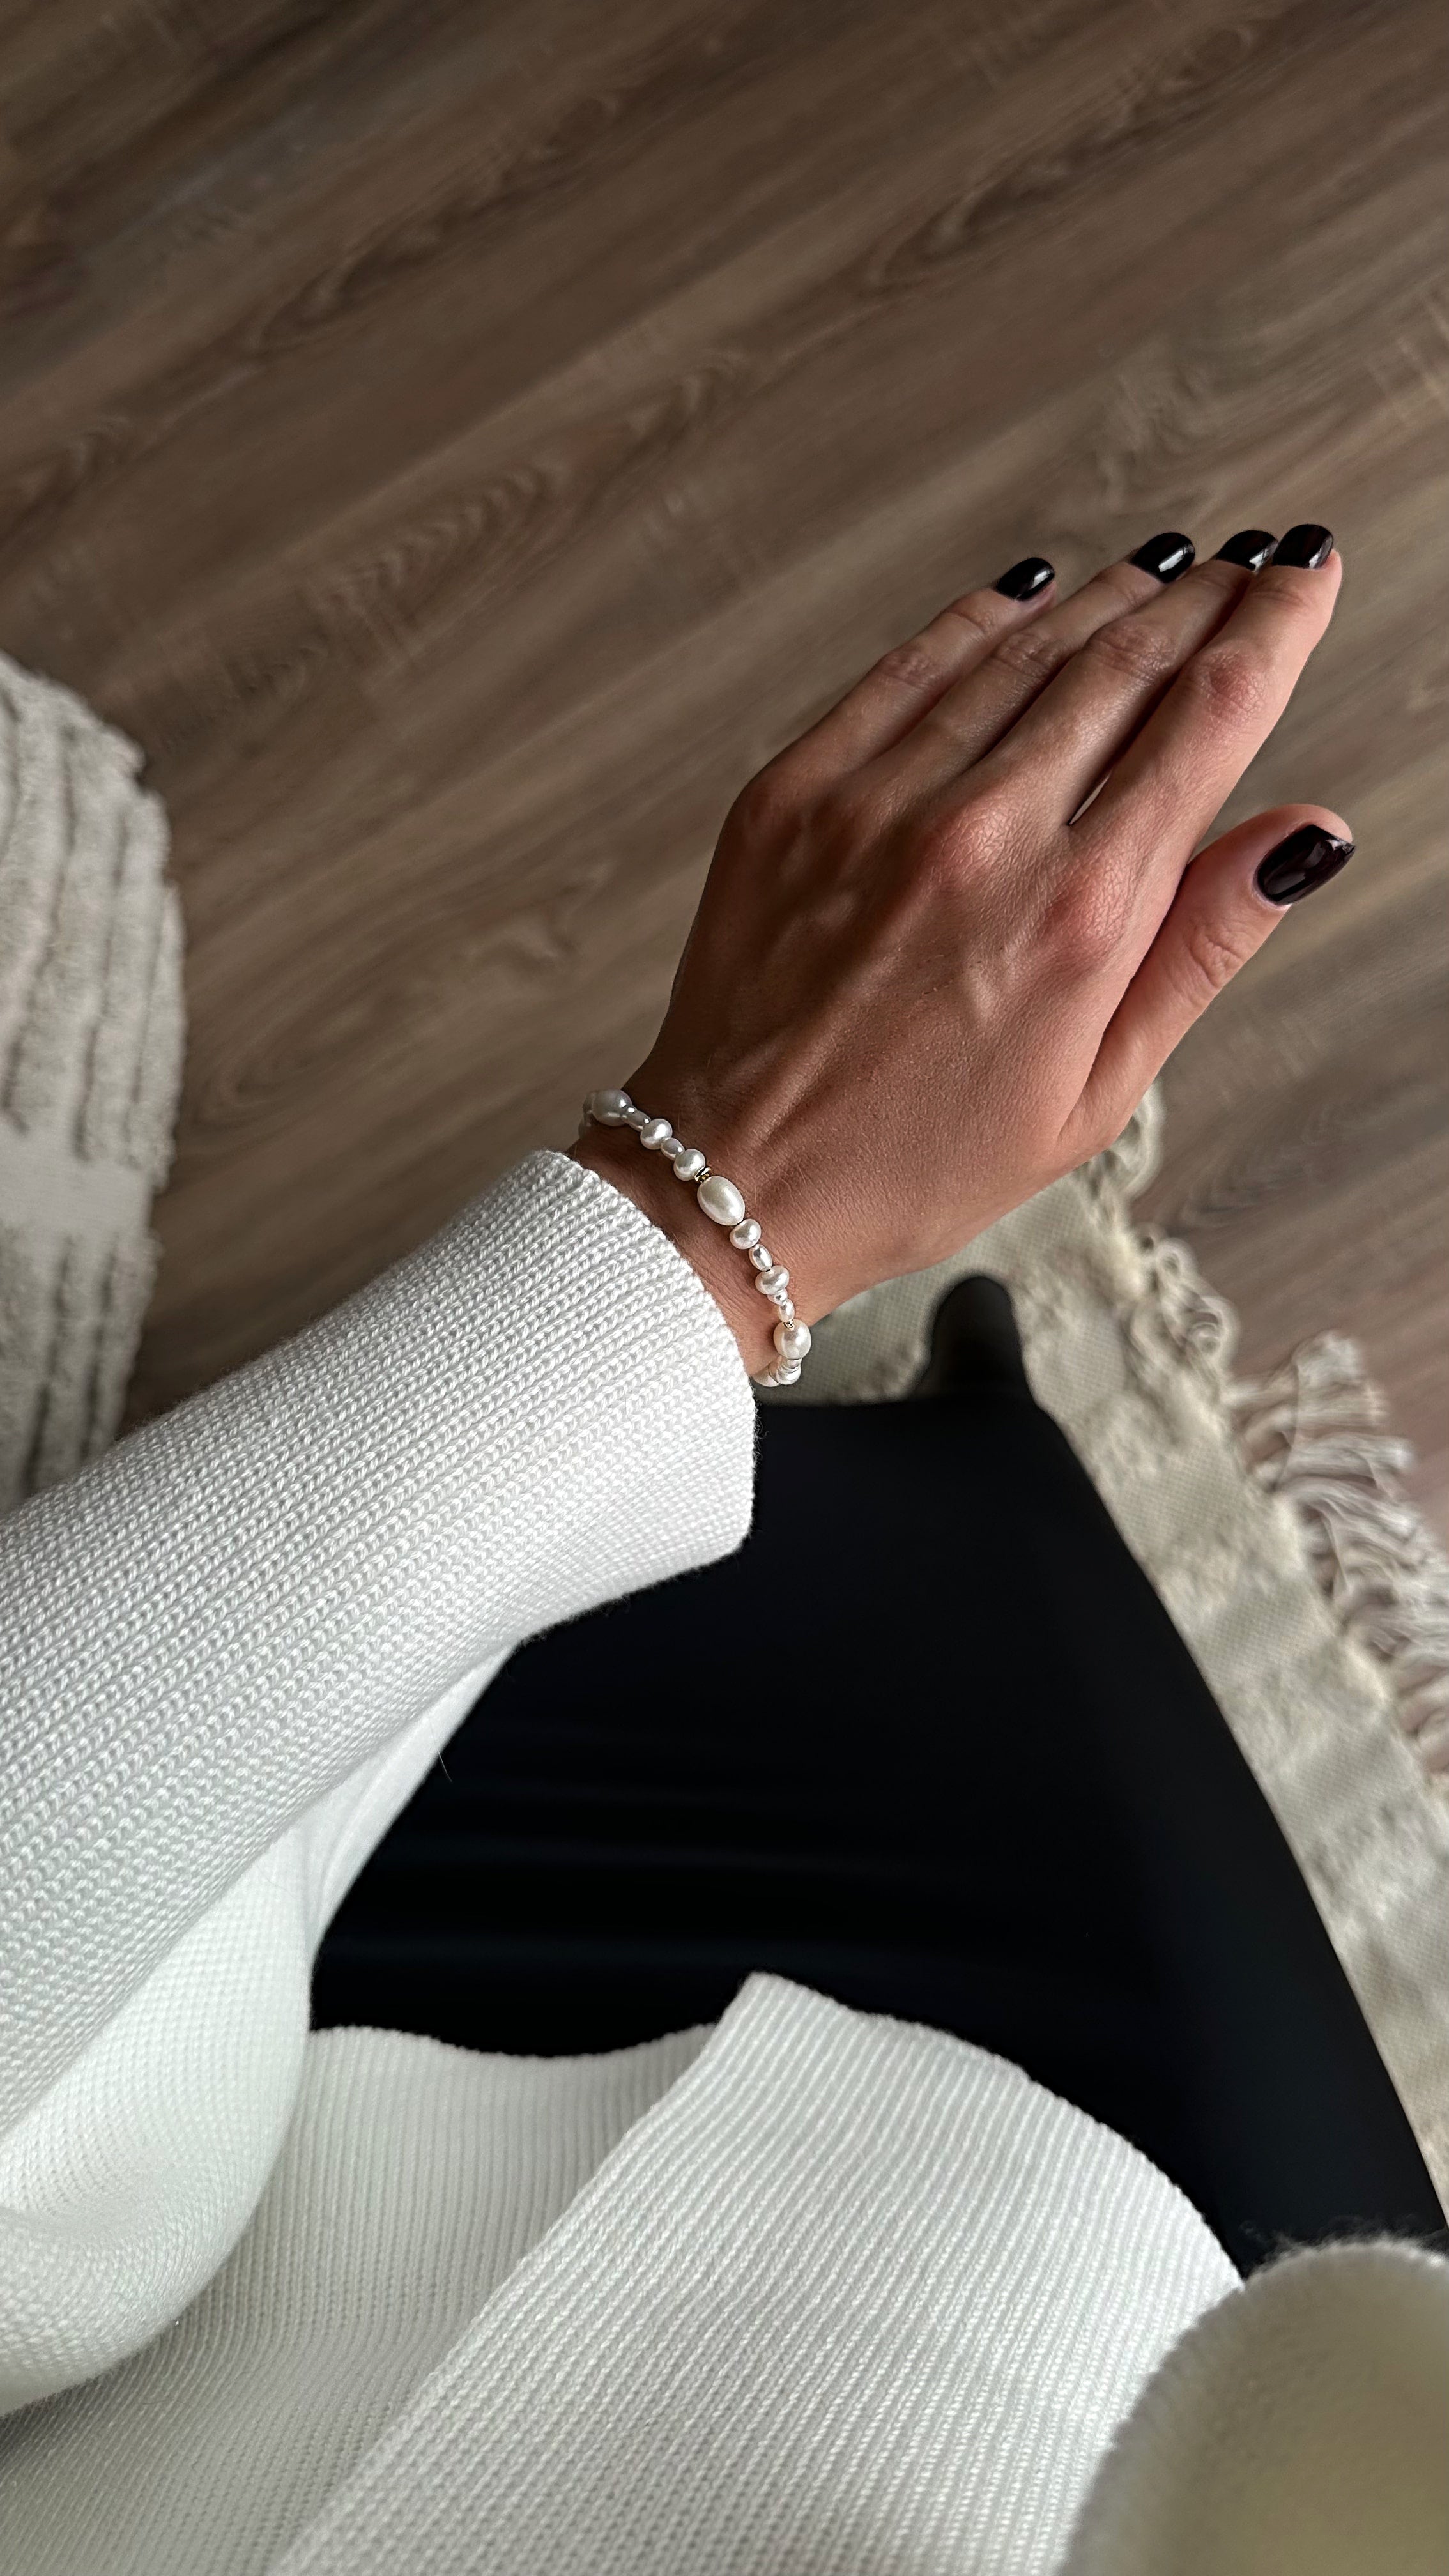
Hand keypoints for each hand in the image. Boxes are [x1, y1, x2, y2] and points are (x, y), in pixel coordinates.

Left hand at [571, 527, 1348, 1375]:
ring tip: (1159, 572)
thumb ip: (1202, 945)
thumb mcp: (1097, 1091)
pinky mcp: (794, 792)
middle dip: (1203, 598)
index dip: (1273, 626)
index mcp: (1079, 915)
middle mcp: (983, 836)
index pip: (1209, 718)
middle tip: (1249, 561)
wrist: (733, 1181)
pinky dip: (980, 622)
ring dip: (1104, 599)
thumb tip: (1308, 833)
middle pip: (1124, 663)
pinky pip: (907, 669)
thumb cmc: (918, 1160)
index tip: (1308, 572)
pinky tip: (1027, 597)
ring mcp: (877, 803)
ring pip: (1022, 650)